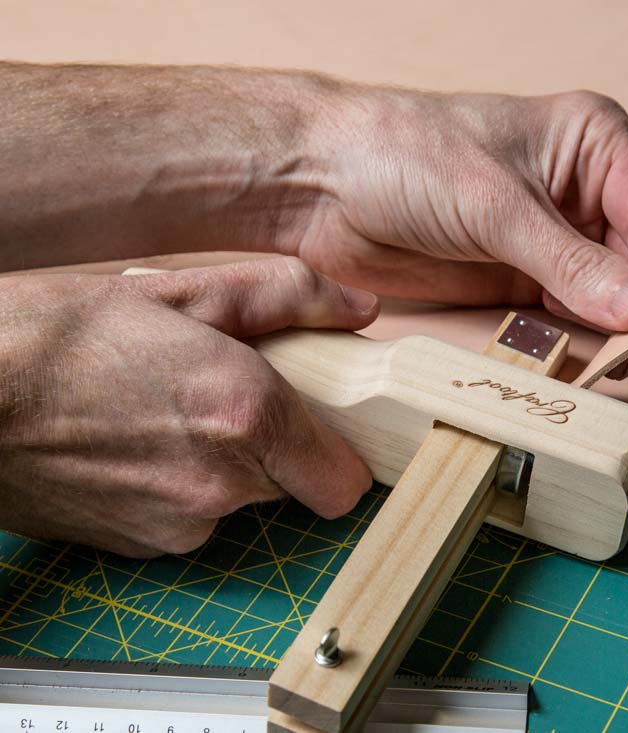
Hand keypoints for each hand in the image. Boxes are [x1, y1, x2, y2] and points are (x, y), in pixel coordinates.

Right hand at [0, 258, 377, 556]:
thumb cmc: (54, 337)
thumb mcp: (176, 291)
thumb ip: (283, 297)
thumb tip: (360, 309)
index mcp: (246, 414)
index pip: (346, 481)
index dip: (338, 452)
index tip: (321, 425)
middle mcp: (221, 483)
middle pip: (291, 483)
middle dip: (273, 445)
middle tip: (220, 395)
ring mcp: (177, 524)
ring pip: (235, 501)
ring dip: (219, 465)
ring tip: (161, 412)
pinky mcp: (139, 547)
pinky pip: (187, 519)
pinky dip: (175, 488)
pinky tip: (132, 444)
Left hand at [293, 88, 627, 374]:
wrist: (322, 186)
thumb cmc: (402, 154)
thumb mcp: (495, 206)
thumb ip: (570, 263)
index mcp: (593, 143)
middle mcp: (584, 190)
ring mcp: (556, 239)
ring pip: (613, 296)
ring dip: (617, 333)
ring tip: (617, 366)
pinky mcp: (525, 279)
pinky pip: (571, 318)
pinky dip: (581, 343)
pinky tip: (584, 363)